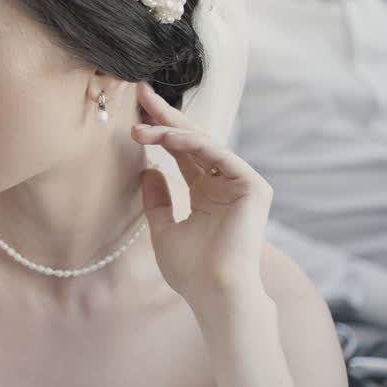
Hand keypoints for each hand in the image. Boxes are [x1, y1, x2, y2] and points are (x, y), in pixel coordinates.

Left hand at [130, 82, 272, 302]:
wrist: (215, 294)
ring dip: (171, 130)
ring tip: (141, 126)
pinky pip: (220, 155)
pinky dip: (193, 143)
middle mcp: (225, 183)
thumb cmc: (192, 271)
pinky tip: (168, 137)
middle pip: (192, 140)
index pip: (181, 152)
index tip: (134, 113)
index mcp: (207, 193)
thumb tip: (146, 170)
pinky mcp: (252, 187)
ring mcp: (241, 183)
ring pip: (204, 143)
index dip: (159, 131)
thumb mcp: (163, 229)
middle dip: (166, 116)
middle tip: (141, 93)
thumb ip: (157, 200)